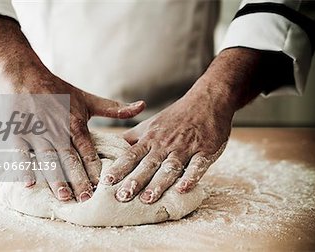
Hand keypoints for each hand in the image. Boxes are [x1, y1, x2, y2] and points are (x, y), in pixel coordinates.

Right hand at [0, 15, 144, 201]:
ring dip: (56, 178)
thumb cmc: (58, 89)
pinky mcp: (18, 132)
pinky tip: (28, 184)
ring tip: (63, 197)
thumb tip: (143, 106)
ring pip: (48, 159)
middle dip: (78, 179)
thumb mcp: (87, 99)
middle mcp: (57, 130)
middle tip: (86, 199)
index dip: (95, 169)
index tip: (103, 187)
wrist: (25, 74)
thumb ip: (114, 108)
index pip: (88, 151)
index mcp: (75, 124)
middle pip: (70, 158)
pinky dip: (24, 167)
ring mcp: (37, 132)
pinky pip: (21, 152)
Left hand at [101, 80, 232, 202]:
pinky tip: (183, 189)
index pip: (131, 155)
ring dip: (159, 183)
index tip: (106, 181)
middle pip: (148, 164)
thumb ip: (133, 138)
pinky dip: (191, 177)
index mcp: (151, 139)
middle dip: (135, 181)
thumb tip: (112, 147)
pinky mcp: (205, 151)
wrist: (207, 101)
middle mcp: (165, 144)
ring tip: (147, 199)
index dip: (119, 168)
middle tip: (123, 196)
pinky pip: (197, 166)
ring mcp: (185, 148)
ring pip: (170, 167)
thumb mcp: (151, 124)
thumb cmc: (176, 116)